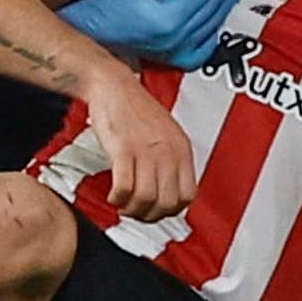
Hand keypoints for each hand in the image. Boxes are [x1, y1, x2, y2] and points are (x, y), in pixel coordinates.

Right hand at [59, 0, 242, 69]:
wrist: (91, 33)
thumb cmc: (104, 9)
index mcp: (166, 19)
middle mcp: (175, 38)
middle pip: (211, 9)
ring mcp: (176, 50)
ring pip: (212, 26)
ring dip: (225, 5)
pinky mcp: (174, 58)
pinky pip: (204, 48)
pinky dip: (215, 32)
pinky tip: (220, 20)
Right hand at [84, 72, 197, 221]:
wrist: (113, 85)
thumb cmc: (135, 109)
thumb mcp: (166, 134)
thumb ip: (171, 162)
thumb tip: (167, 193)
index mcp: (182, 148)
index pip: (188, 196)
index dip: (171, 210)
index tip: (156, 209)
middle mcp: (168, 151)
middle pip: (167, 203)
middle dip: (149, 215)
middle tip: (136, 211)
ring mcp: (146, 151)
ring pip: (146, 200)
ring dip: (132, 209)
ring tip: (122, 203)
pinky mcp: (124, 150)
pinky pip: (125, 188)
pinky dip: (118, 199)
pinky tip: (113, 195)